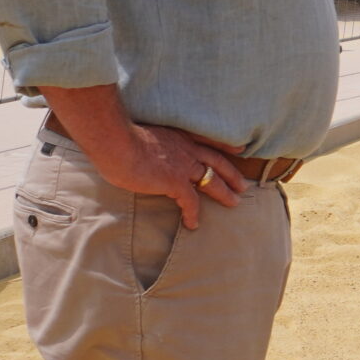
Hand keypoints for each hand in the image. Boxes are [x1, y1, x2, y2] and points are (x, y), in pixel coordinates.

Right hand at [83, 123, 247, 230]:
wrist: (116, 142)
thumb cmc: (118, 138)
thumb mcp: (140, 135)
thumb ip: (148, 143)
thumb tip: (139, 150)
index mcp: (178, 136)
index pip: (207, 140)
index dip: (224, 146)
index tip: (239, 150)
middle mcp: (185, 149)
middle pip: (217, 161)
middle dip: (231, 173)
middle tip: (243, 185)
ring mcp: (183, 165)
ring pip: (211, 180)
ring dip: (224, 193)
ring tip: (234, 203)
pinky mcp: (175, 182)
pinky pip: (190, 201)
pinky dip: (193, 213)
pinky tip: (194, 224)